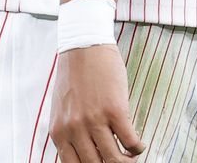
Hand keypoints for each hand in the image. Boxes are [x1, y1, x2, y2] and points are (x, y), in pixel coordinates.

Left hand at [50, 44, 145, 161]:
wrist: (84, 45)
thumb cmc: (74, 77)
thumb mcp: (62, 109)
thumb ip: (68, 133)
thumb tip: (84, 156)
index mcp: (59, 131)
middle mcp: (74, 129)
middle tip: (120, 161)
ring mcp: (94, 120)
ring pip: (115, 160)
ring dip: (128, 161)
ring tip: (131, 155)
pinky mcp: (115, 111)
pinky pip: (130, 142)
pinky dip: (137, 148)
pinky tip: (138, 143)